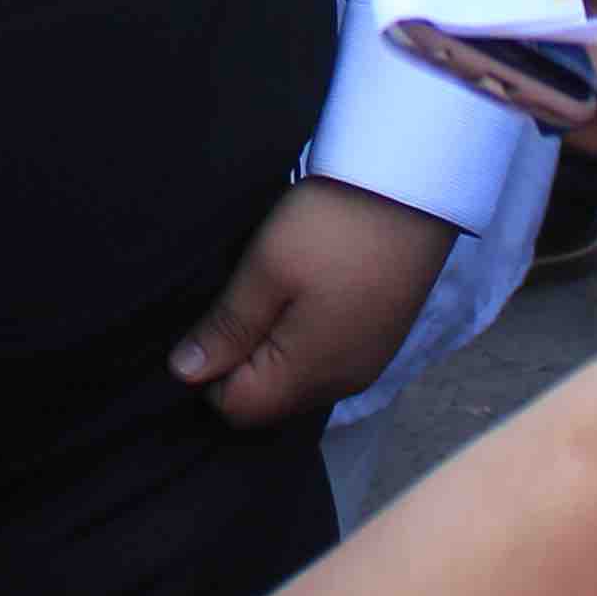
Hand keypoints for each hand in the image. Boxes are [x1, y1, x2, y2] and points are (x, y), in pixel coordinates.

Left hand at [170, 176, 454, 426]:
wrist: (413, 187)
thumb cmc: (330, 227)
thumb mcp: (265, 269)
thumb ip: (227, 329)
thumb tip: (183, 374)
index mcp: (308, 376)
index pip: (236, 408)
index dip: (207, 372)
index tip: (206, 320)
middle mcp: (340, 383)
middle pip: (269, 399)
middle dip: (239, 361)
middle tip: (233, 299)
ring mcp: (365, 363)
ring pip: (296, 379)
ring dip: (270, 346)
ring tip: (263, 290)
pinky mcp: (378, 339)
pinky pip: (324, 360)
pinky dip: (300, 338)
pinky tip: (297, 292)